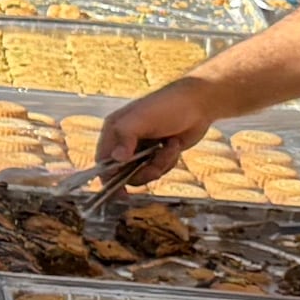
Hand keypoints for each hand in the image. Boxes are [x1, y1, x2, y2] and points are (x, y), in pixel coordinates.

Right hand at [97, 79, 219, 180]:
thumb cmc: (165, 107)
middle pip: (124, 173)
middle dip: (143, 171)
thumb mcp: (141, 119)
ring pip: (143, 174)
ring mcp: (142, 148)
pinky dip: (168, 161)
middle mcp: (125, 141)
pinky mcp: (157, 154)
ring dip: (159, 164)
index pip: (103, 162)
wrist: (196, 104)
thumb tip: (116, 158)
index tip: (120, 194)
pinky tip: (174, 145)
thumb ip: (125, 137)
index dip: (108, 178)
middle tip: (155, 163)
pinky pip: (158, 170)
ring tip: (168, 146)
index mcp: (114, 131)